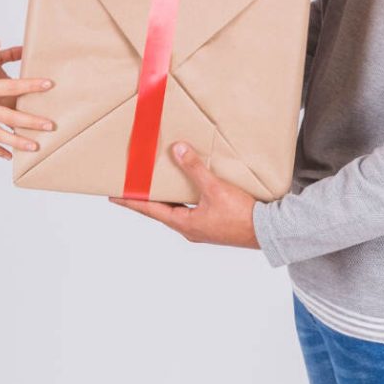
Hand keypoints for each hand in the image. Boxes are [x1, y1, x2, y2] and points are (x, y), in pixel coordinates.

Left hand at [109, 142, 259, 248]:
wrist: (269, 233)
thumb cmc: (242, 216)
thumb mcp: (215, 189)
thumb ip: (195, 169)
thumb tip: (178, 151)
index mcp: (184, 224)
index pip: (150, 210)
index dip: (131, 201)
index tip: (114, 196)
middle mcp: (190, 228)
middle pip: (161, 210)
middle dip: (146, 199)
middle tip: (132, 187)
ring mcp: (202, 228)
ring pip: (177, 210)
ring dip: (166, 198)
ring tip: (156, 184)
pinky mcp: (214, 224)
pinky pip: (191, 209)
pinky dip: (183, 198)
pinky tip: (188, 189)